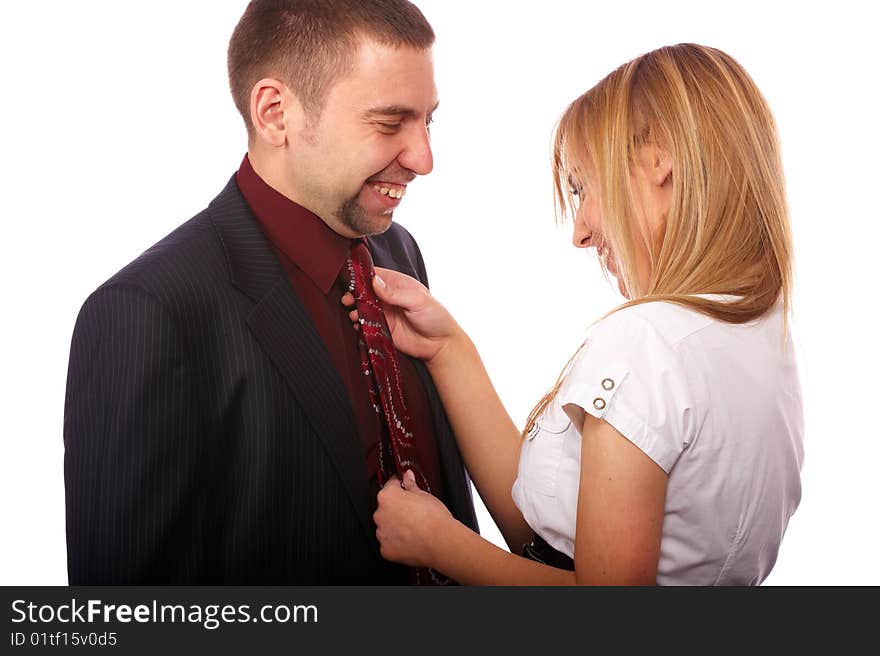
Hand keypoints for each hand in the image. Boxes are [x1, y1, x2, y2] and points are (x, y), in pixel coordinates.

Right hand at [341, 267, 461, 362]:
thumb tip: (375, 281)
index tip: (351, 281)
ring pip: (362, 308)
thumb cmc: (435, 317)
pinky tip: (359, 325)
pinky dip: (359, 325)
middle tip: (348, 300)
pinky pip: (365, 325)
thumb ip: (395, 292)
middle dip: (353, 295)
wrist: (440, 345)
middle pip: (364, 292)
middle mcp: (388, 297)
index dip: (361, 277)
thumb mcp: (418, 300)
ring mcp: (384, 313)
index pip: (375, 275)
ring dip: (355, 310)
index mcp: (397, 284)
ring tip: (355, 314)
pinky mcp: (382, 329)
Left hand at [374, 470, 453, 567]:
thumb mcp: (424, 495)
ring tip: (413, 527)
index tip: (402, 488)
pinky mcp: (385, 549)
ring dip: (395, 526)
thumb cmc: (434, 518)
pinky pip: (388, 543)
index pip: (390, 486)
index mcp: (387, 497)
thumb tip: (407, 476)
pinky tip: (410, 539)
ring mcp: (381, 533)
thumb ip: (411, 484)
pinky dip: (396, 542)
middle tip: (412, 512)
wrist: (440, 541)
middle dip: (397, 509)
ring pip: (386, 526)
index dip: (398, 486)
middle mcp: (380, 514)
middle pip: (386, 508)